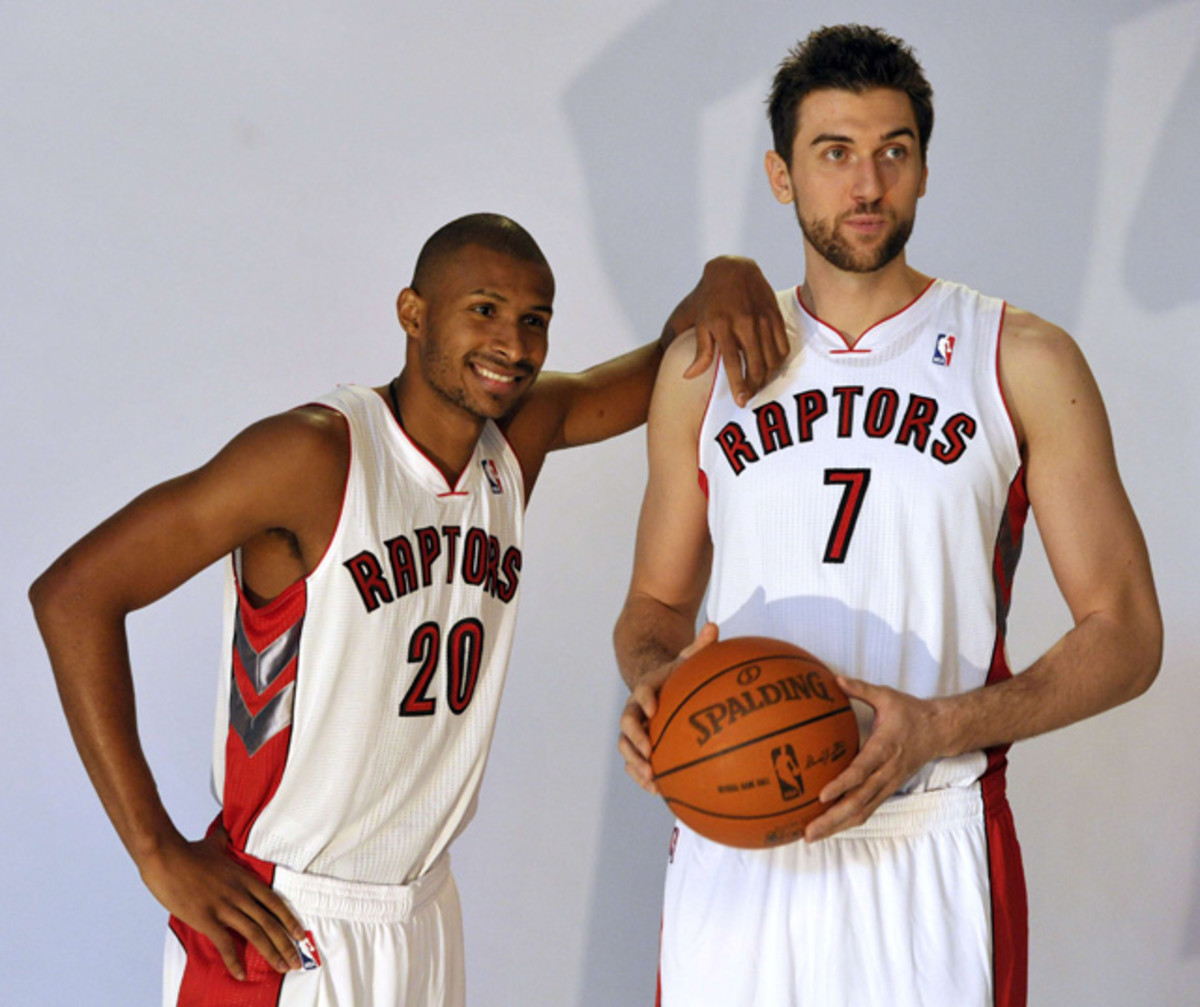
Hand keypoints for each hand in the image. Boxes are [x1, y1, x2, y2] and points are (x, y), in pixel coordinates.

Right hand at [138, 826, 305, 979]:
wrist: (166, 856)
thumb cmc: (188, 851)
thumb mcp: (214, 843)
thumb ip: (224, 839)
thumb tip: (225, 827)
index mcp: (244, 878)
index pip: (275, 902)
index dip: (289, 920)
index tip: (300, 935)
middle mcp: (240, 894)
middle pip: (270, 922)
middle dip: (286, 944)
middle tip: (296, 961)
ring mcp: (224, 906)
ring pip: (255, 933)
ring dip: (271, 953)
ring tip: (282, 967)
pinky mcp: (206, 918)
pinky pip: (225, 943)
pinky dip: (234, 960)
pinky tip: (240, 974)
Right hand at [618, 623, 719, 793]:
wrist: (657, 687)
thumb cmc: (677, 675)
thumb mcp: (687, 659)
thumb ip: (699, 646)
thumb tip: (715, 626)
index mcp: (646, 688)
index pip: (641, 691)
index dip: (645, 700)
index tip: (653, 709)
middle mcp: (636, 710)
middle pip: (627, 726)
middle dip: (635, 741)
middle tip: (649, 752)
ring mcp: (635, 730)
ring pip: (627, 748)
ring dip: (636, 765)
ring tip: (652, 781)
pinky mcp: (640, 746)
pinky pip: (637, 763)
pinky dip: (644, 777)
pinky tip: (661, 793)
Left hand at [686, 256, 788, 405]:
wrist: (732, 269)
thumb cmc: (711, 300)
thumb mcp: (701, 323)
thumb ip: (700, 352)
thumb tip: (689, 376)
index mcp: (724, 326)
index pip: (733, 362)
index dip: (738, 384)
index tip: (741, 401)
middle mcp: (745, 323)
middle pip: (756, 364)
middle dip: (755, 386)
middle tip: (749, 398)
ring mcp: (763, 319)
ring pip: (772, 358)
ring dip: (767, 377)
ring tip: (759, 386)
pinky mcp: (775, 315)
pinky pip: (783, 345)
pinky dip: (779, 361)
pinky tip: (772, 369)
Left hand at [802, 677, 946, 841]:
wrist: (939, 731)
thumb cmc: (909, 712)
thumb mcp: (886, 695)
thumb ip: (860, 689)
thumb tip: (835, 678)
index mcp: (884, 748)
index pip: (861, 770)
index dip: (843, 784)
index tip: (822, 795)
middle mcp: (886, 771)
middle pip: (859, 801)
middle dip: (833, 818)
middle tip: (808, 830)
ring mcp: (888, 784)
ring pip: (863, 811)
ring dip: (838, 826)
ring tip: (812, 835)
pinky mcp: (888, 789)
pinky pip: (867, 809)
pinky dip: (848, 821)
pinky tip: (829, 828)